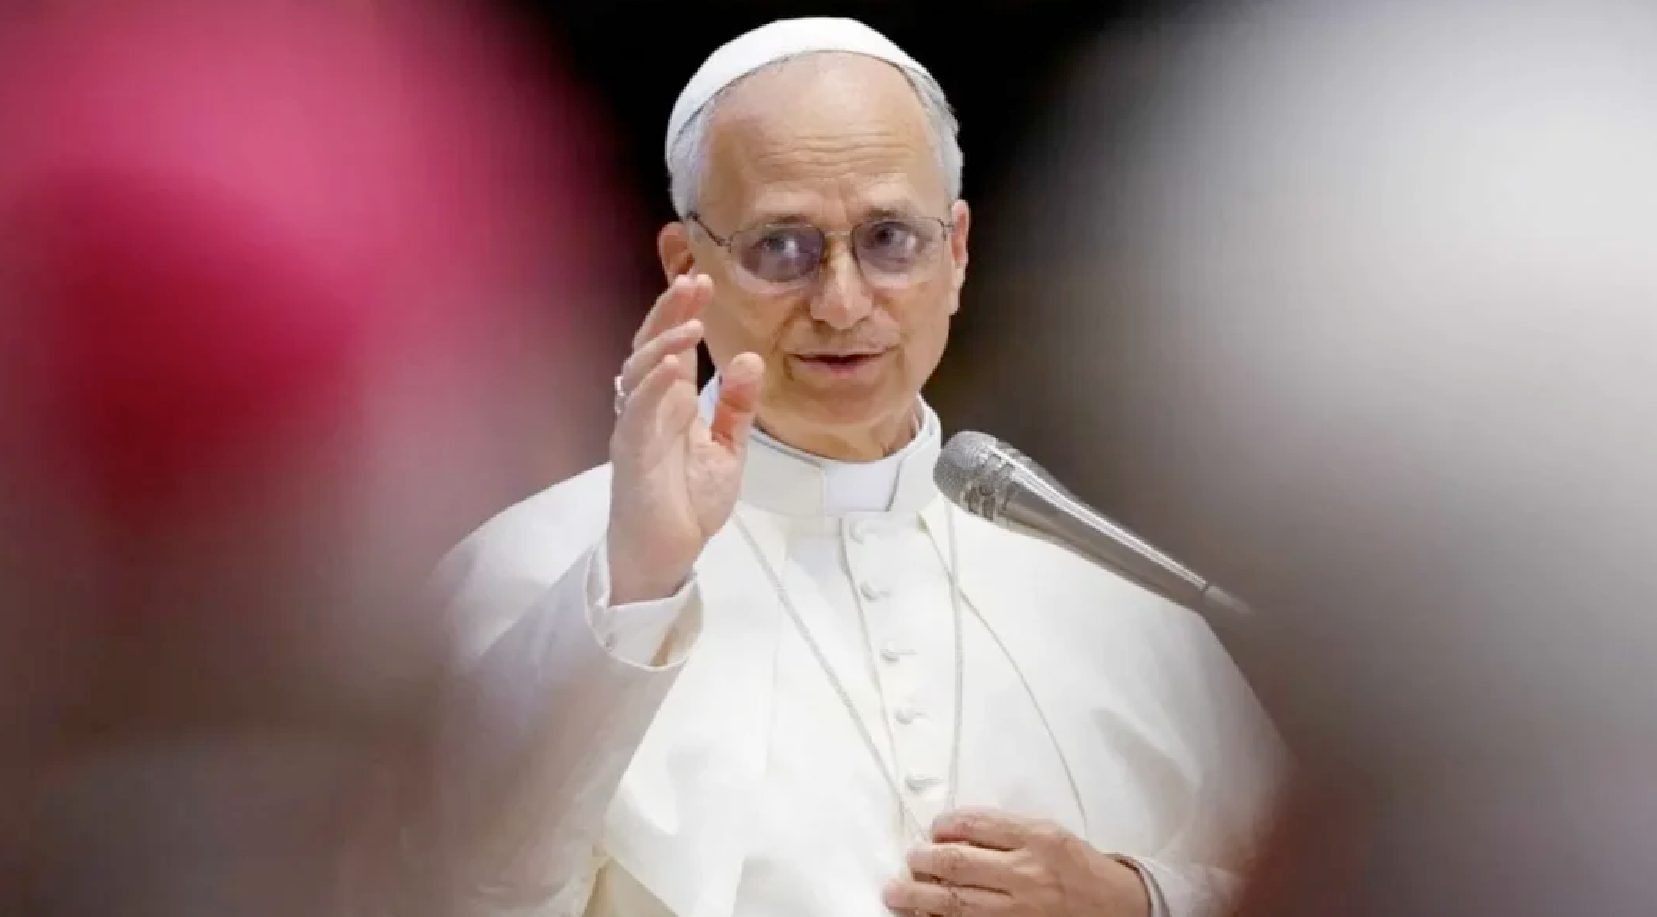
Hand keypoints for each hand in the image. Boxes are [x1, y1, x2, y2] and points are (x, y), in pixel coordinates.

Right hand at [606, 273, 762, 604]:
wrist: (667, 555)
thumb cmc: (688, 503)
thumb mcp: (727, 448)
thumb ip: (736, 406)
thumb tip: (751, 358)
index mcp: (669, 401)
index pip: (672, 345)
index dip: (681, 310)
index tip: (704, 280)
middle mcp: (648, 406)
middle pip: (650, 345)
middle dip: (669, 310)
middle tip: (694, 280)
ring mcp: (636, 427)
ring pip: (638, 371)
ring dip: (662, 342)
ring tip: (692, 321)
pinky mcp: (630, 453)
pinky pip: (636, 412)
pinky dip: (652, 385)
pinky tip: (673, 365)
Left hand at [883, 807, 1151, 916]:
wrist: (1121, 909)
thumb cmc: (1082, 870)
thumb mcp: (1051, 835)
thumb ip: (1008, 831)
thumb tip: (955, 831)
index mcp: (1037, 839)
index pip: (976, 825)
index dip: (945, 826)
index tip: (934, 829)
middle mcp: (1028, 874)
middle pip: (958, 864)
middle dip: (923, 861)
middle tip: (909, 860)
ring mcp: (1020, 910)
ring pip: (956, 903)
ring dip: (919, 896)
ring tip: (896, 892)